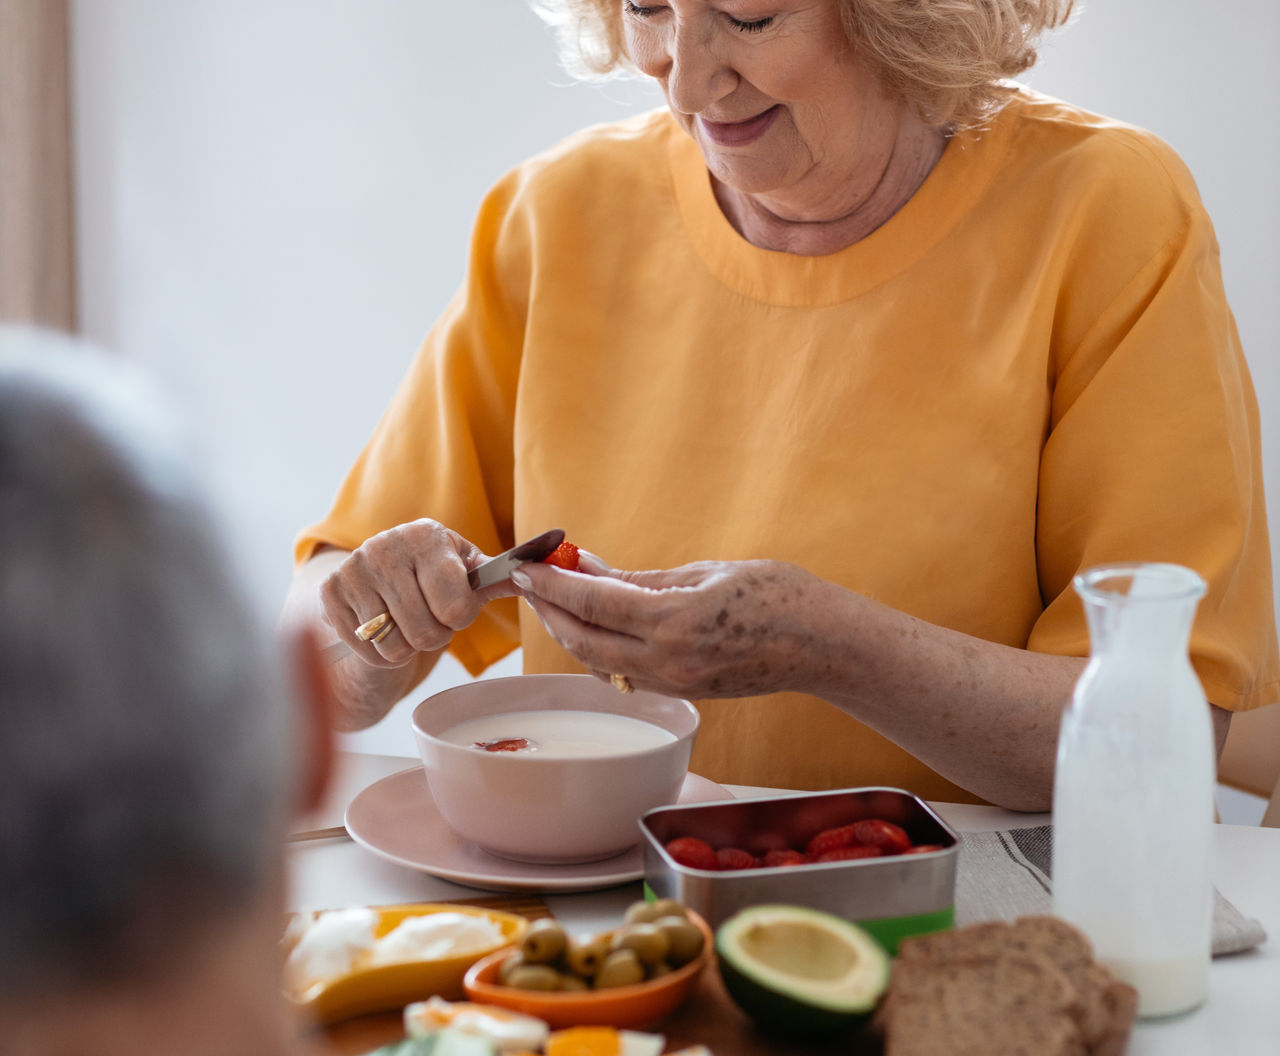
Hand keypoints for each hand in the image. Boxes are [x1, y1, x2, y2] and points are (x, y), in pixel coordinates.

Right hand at [318, 519, 515, 667]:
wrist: (377, 581)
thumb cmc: (433, 578)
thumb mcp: (466, 572)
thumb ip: (498, 578)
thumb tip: (535, 576)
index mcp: (427, 535)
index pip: (457, 604)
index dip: (460, 618)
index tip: (454, 607)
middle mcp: (385, 545)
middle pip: (426, 632)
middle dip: (434, 636)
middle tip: (428, 619)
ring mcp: (353, 569)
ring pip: (395, 646)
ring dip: (407, 647)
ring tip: (405, 623)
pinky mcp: (330, 595)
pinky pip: (368, 652)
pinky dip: (380, 654)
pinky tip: (381, 630)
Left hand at [510, 554, 832, 698]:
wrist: (824, 645)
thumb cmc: (779, 595)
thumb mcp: (707, 571)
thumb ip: (645, 578)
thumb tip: (593, 568)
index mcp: (674, 621)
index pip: (591, 603)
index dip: (551, 584)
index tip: (525, 567)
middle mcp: (668, 659)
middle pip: (582, 640)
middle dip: (549, 610)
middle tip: (529, 582)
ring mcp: (675, 682)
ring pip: (598, 662)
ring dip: (570, 632)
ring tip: (554, 600)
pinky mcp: (684, 693)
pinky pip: (624, 674)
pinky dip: (598, 650)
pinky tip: (593, 627)